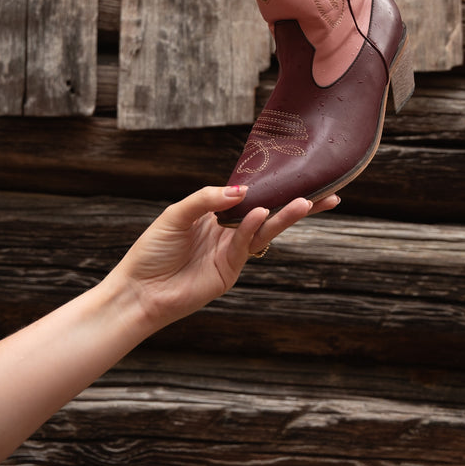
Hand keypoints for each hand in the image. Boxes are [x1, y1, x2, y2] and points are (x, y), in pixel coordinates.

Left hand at [109, 185, 339, 334]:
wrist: (138, 292)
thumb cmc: (152, 251)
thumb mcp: (176, 215)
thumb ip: (208, 199)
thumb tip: (243, 190)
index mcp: (214, 214)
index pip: (249, 196)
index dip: (270, 186)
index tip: (295, 173)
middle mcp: (227, 231)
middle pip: (267, 213)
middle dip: (295, 205)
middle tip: (326, 194)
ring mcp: (230, 252)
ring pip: (264, 230)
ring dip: (285, 216)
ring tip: (307, 202)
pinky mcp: (229, 271)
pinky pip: (246, 244)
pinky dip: (254, 227)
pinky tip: (262, 213)